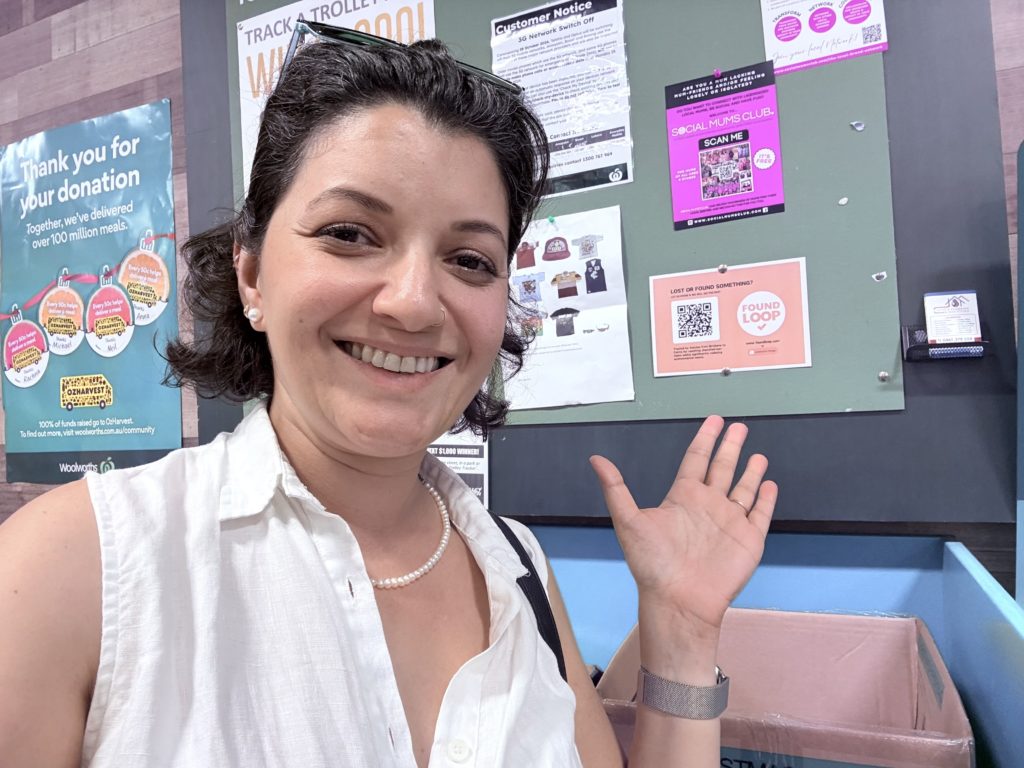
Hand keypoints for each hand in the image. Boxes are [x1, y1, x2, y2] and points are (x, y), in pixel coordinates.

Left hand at [590, 416, 776, 637]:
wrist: (678, 600)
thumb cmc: (652, 563)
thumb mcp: (628, 520)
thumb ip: (615, 488)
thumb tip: (595, 458)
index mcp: (683, 497)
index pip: (696, 459)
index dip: (705, 439)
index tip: (714, 421)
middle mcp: (707, 505)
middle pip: (722, 468)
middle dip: (730, 447)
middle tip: (739, 426)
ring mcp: (729, 522)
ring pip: (743, 489)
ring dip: (751, 471)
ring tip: (757, 453)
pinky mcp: (748, 540)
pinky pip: (760, 514)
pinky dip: (766, 499)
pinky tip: (769, 484)